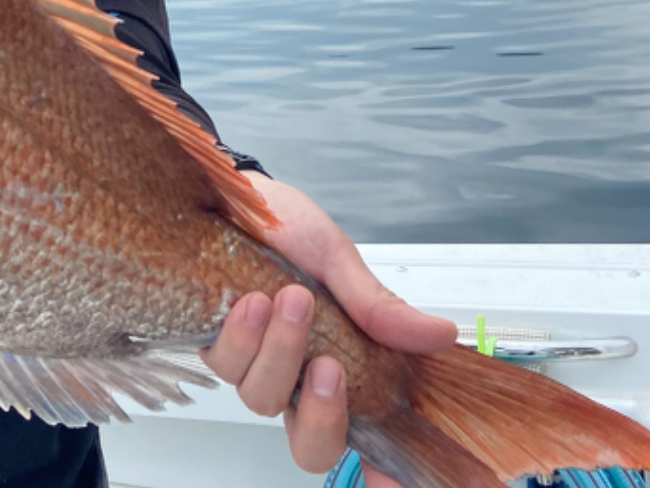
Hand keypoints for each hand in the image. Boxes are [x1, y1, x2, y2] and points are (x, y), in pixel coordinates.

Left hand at [200, 173, 456, 487]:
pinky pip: (224, 361)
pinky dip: (242, 333)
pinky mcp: (209, 337)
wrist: (236, 190)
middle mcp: (291, 377)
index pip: (357, 440)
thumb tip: (439, 335)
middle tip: (331, 364)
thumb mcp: (340, 261)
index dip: (382, 477)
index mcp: (335, 367)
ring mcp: (250, 361)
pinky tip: (251, 300)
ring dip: (280, 351)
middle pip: (310, 446)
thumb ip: (380, 306)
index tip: (397, 485)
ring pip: (261, 398)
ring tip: (291, 298)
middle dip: (321, 415)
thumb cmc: (287, 228)